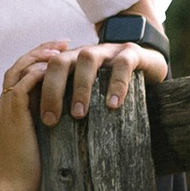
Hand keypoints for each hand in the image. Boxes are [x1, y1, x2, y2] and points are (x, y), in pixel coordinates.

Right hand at [0, 51, 52, 190]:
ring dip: (41, 56)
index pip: (20, 77)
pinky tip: (57, 66)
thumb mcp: (41, 143)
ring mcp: (4, 107)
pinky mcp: (12, 112)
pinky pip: (23, 82)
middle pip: (17, 66)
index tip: (60, 56)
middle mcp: (2, 105)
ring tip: (63, 50)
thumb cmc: (28, 175)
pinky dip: (39, 71)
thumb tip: (72, 121)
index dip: (39, 63)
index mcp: (8, 112)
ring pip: (19, 69)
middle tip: (64, 44)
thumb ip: (49, 127)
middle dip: (41, 52)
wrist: (10, 189)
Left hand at [30, 26, 165, 123]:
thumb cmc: (114, 87)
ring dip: (81, 86)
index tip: (41, 120)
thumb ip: (72, 106)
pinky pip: (122, 64)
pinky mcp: (131, 53)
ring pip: (88, 58)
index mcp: (70, 61)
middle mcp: (85, 53)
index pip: (45, 71)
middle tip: (52, 120)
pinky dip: (117, 83)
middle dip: (53, 90)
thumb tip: (51, 140)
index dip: (38, 92)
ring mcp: (108, 50)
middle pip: (60, 62)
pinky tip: (113, 104)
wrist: (151, 66)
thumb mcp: (90, 94)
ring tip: (79, 114)